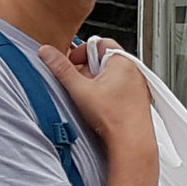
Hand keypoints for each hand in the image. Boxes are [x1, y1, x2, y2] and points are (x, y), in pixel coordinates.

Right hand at [39, 37, 152, 152]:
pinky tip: (102, 106)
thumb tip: (47, 52)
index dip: (81, 52)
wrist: (132, 142)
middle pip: (104, 59)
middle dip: (88, 69)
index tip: (73, 65)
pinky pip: (120, 87)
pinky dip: (108, 92)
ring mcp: (139, 84)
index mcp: (123, 61)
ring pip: (112, 74)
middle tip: (81, 84)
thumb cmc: (113, 118)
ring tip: (92, 98)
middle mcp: (134, 70)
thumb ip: (61, 68)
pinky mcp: (139, 98)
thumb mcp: (80, 89)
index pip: (99, 43)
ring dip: (97, 82)